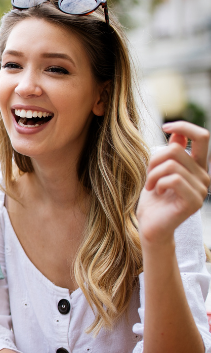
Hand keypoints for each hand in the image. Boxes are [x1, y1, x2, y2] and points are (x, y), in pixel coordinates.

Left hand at [137, 121, 209, 243]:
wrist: (151, 225)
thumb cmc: (154, 199)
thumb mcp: (159, 171)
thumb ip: (171, 153)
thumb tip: (176, 132)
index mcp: (198, 167)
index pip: (202, 137)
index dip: (184, 126)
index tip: (165, 127)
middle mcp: (204, 176)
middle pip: (176, 150)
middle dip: (154, 159)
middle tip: (148, 174)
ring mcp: (202, 189)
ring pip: (171, 165)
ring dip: (153, 174)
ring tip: (151, 185)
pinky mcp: (195, 201)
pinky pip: (173, 179)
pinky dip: (158, 184)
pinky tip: (157, 193)